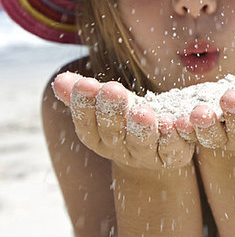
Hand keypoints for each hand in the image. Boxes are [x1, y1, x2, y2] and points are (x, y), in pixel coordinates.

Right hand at [52, 72, 194, 169]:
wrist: (157, 149)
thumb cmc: (125, 120)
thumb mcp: (106, 105)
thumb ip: (84, 94)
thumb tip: (60, 80)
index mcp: (99, 138)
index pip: (87, 124)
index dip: (84, 106)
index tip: (85, 84)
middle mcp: (121, 151)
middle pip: (114, 133)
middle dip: (112, 111)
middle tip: (112, 90)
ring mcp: (147, 156)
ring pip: (142, 143)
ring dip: (141, 127)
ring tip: (141, 111)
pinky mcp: (172, 157)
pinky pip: (172, 148)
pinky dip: (172, 136)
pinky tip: (171, 121)